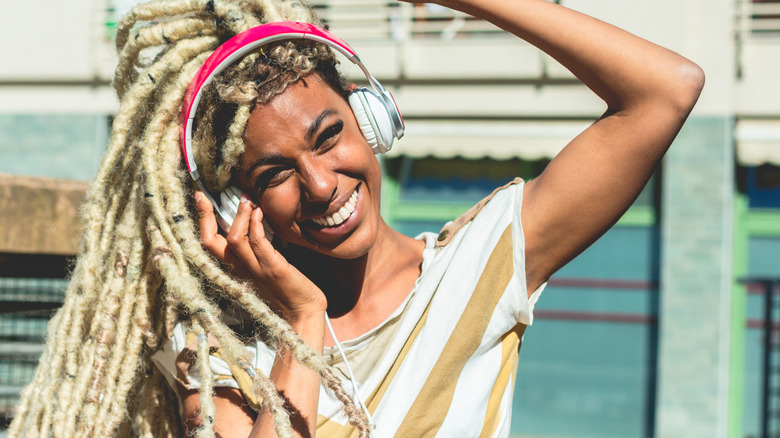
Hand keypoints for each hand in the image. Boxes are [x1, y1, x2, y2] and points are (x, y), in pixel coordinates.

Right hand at [195, 191, 327, 321]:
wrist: (303, 314)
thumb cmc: (287, 290)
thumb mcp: (263, 268)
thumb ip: (254, 251)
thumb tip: (254, 223)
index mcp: (235, 269)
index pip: (209, 244)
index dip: (202, 220)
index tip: (200, 197)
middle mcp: (239, 270)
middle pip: (210, 242)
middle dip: (205, 215)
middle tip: (205, 194)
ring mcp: (255, 270)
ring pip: (233, 240)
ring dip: (239, 216)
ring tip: (247, 199)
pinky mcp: (273, 269)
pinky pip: (258, 244)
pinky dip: (255, 225)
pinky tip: (260, 212)